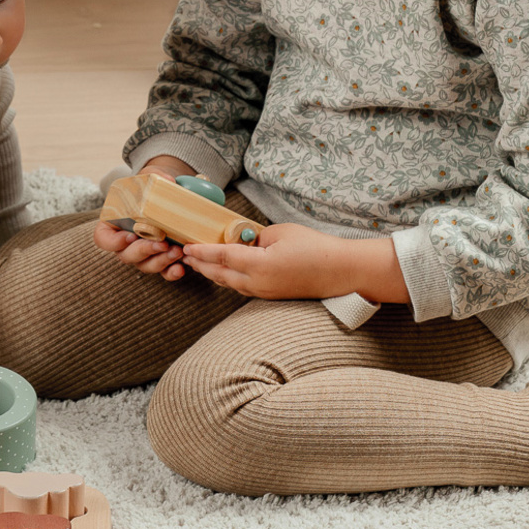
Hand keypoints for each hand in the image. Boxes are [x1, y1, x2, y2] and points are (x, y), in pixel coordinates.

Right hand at [93, 156, 195, 280]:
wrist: (167, 194)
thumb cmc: (150, 187)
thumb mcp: (148, 178)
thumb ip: (154, 177)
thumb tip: (168, 181)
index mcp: (113, 224)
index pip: (103, 239)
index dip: (113, 242)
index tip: (129, 236)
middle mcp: (125, 243)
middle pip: (127, 256)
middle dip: (145, 251)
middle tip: (162, 243)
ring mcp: (142, 254)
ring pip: (145, 266)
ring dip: (160, 261)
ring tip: (177, 251)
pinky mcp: (160, 259)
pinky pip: (162, 272)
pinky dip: (171, 272)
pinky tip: (181, 268)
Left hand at [182, 223, 409, 302]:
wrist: (341, 272)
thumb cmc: (315, 248)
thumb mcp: (282, 232)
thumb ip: (257, 237)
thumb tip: (243, 242)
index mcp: (259, 266)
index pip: (222, 257)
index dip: (202, 251)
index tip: (187, 246)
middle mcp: (258, 284)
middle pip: (221, 275)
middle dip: (202, 265)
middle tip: (186, 255)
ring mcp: (265, 293)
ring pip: (231, 284)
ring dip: (214, 274)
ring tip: (201, 264)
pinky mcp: (272, 296)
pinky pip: (243, 288)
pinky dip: (229, 279)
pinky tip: (226, 272)